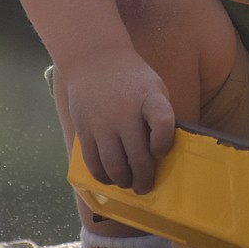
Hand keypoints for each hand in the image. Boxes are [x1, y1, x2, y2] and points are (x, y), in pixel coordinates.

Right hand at [61, 49, 175, 193]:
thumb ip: (160, 115)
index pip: (162, 121)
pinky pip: (93, 162)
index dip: (163, 142)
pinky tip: (110, 178)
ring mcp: (103, 123)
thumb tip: (164, 151)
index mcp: (149, 98)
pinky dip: (103, 176)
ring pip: (114, 165)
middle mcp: (125, 112)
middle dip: (145, 178)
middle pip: (138, 156)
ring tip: (129, 184)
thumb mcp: (155, 88)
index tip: (160, 151)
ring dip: (124, 181)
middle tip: (146, 186)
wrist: (94, 60)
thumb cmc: (132, 79)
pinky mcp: (84, 130)